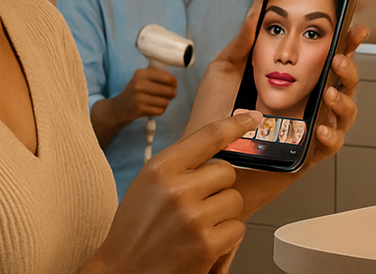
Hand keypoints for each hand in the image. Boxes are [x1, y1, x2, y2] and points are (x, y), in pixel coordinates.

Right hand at [86, 112, 261, 273]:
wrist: (122, 271)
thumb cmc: (135, 228)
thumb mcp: (149, 184)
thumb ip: (180, 164)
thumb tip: (220, 146)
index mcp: (160, 168)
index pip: (208, 136)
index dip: (236, 124)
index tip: (253, 117)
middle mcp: (176, 189)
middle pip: (226, 171)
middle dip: (218, 187)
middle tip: (197, 203)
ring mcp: (193, 218)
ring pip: (234, 199)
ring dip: (223, 213)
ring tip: (197, 225)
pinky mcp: (206, 245)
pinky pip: (237, 228)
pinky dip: (225, 237)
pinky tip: (202, 242)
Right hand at [115, 67, 178, 121]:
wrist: (120, 107)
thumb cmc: (135, 90)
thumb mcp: (141, 77)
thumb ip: (156, 74)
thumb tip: (174, 80)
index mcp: (141, 73)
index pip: (166, 77)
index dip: (174, 82)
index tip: (174, 85)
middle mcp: (140, 84)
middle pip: (167, 90)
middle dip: (172, 93)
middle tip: (172, 94)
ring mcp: (139, 98)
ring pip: (165, 101)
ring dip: (166, 102)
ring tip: (162, 101)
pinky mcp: (140, 109)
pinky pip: (160, 110)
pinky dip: (161, 109)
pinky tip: (156, 107)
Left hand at [186, 0, 369, 220]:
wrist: (201, 159)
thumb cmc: (212, 117)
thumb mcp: (226, 70)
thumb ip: (245, 38)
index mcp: (293, 78)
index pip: (325, 56)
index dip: (345, 41)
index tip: (354, 24)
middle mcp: (305, 101)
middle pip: (343, 80)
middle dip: (350, 66)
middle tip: (339, 57)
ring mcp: (307, 127)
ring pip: (346, 112)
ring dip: (344, 100)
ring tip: (329, 92)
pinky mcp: (305, 155)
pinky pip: (331, 146)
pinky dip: (332, 136)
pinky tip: (320, 128)